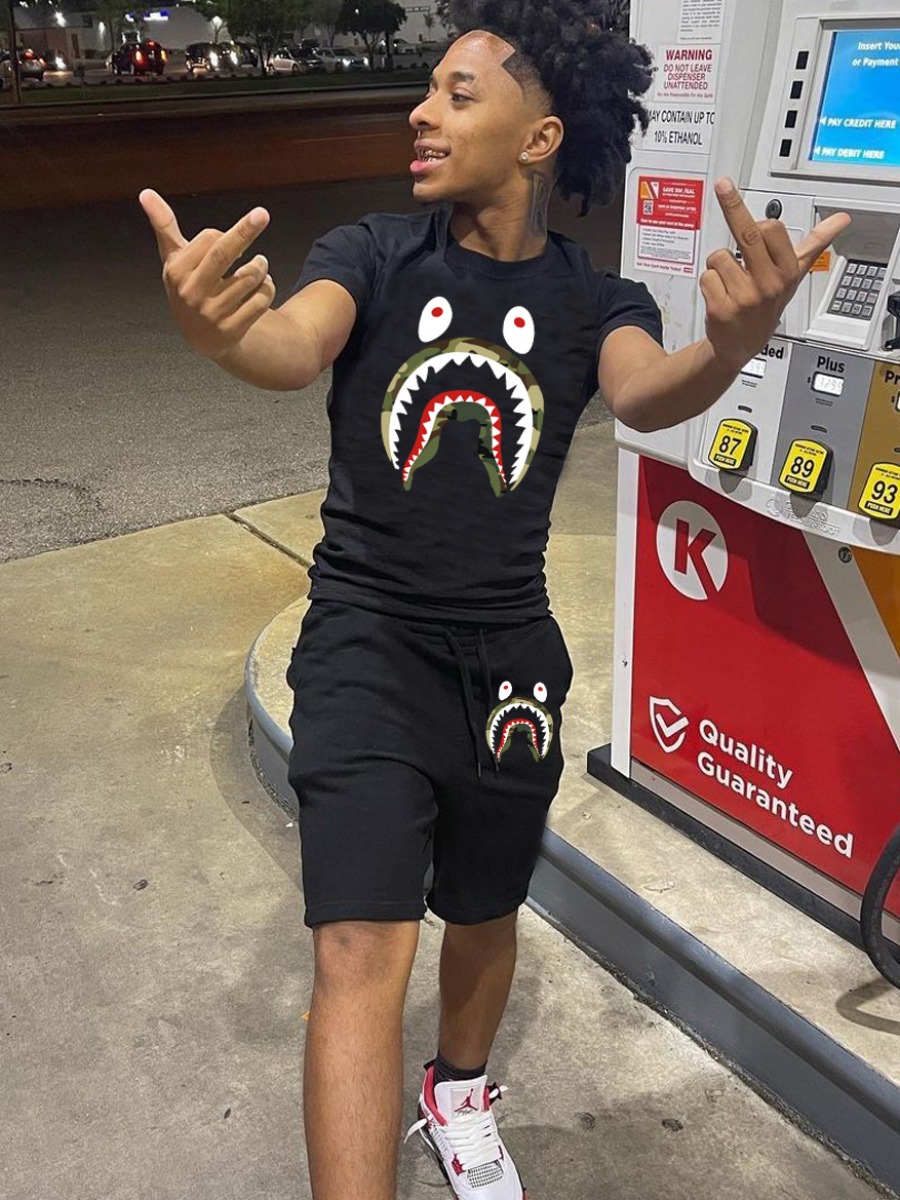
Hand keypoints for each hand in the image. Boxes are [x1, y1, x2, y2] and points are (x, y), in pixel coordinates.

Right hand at [139, 189, 275, 359]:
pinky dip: (268, 287)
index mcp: (177, 271)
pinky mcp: (233, 329)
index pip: (209, 238)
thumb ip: (163, 226)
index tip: (227, 240)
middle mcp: (192, 293)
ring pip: (249, 277)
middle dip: (245, 231)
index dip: (225, 234)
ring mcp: (212, 313)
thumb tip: (145, 193)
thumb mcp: (174, 260)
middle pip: (223, 254)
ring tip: (260, 265)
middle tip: (262, 214)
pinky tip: (262, 286)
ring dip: (261, 266)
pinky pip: (261, 300)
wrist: (201, 337)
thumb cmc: (189, 288)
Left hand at [701, 179, 851, 372]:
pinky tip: (720, 296)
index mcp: (786, 271)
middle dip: (732, 206)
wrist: (741, 345)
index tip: (749, 202)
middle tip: (723, 185)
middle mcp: (768, 284)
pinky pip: (706, 276)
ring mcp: (744, 298)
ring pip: (719, 256)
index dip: (760, 222)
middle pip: (747, 234)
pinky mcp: (721, 310)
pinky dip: (708, 283)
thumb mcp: (795, 275)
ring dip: (718, 266)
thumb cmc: (767, 304)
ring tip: (730, 282)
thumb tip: (841, 220)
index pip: (772, 229)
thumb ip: (815, 244)